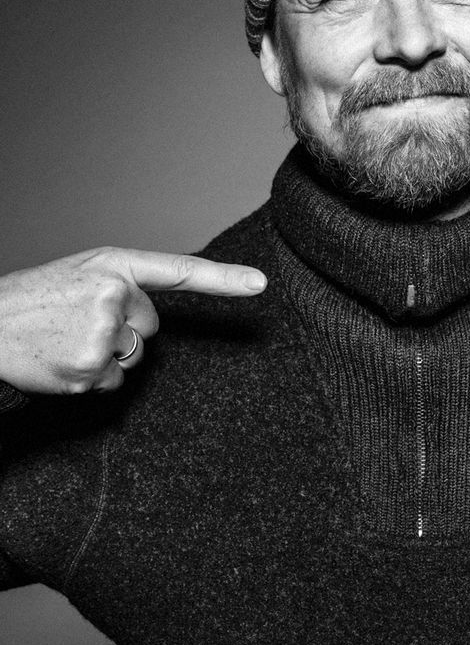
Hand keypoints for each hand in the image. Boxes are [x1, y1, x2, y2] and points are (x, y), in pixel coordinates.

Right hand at [0, 247, 266, 394]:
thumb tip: (151, 312)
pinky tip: (64, 360)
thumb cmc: (34, 299)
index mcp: (113, 265)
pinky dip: (93, 376)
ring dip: (108, 354)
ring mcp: (103, 334)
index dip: (224, 278)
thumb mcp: (80, 274)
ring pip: (135, 356)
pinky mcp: (91, 369)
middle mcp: (113, 295)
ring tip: (67, 339)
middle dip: (124, 326)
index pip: (179, 271)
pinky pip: (115, 380)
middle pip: (151, 325)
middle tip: (80, 321)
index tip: (260, 284)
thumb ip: (123, 284)